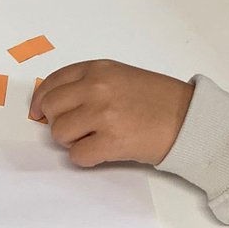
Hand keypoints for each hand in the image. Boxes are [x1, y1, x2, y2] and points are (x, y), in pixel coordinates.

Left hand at [31, 60, 193, 166]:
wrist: (189, 119)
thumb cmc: (158, 100)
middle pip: (50, 109)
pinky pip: (77, 156)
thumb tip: (53, 104)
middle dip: (58, 122)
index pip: (52, 82)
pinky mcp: (110, 142)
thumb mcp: (121, 76)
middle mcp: (97, 88)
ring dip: (72, 141)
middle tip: (77, 129)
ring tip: (96, 138)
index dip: (41, 101)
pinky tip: (104, 151)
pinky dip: (86, 158)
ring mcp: (102, 115)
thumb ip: (89, 84)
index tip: (38, 113)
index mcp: (98, 69)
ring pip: (59, 133)